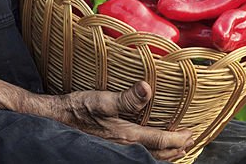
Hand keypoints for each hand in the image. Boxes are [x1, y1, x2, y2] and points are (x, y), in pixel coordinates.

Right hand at [50, 81, 193, 161]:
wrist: (54, 121)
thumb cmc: (77, 110)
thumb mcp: (102, 100)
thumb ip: (127, 97)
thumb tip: (147, 88)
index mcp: (127, 137)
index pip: (161, 141)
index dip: (178, 138)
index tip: (191, 133)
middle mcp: (125, 148)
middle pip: (158, 154)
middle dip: (176, 148)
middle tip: (190, 141)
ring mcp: (117, 151)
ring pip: (148, 157)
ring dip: (165, 153)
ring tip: (175, 148)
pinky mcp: (110, 149)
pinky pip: (137, 156)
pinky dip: (150, 154)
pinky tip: (148, 147)